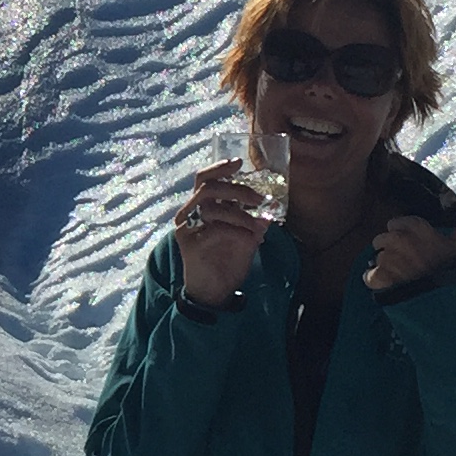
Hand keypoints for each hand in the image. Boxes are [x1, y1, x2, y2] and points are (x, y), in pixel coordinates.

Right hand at [173, 160, 274, 306]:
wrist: (214, 293)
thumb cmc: (227, 262)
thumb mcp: (245, 238)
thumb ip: (253, 222)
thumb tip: (268, 211)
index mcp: (200, 208)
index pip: (204, 179)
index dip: (219, 168)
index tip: (239, 162)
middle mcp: (189, 214)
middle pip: (206, 187)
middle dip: (235, 189)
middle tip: (258, 198)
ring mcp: (187, 229)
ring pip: (211, 206)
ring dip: (238, 212)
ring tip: (256, 223)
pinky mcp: (190, 245)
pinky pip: (214, 229)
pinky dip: (236, 231)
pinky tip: (249, 238)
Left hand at [366, 183, 455, 296]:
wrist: (450, 304)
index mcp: (417, 227)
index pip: (395, 224)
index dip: (405, 237)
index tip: (419, 250)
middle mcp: (400, 240)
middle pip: (382, 240)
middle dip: (393, 251)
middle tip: (413, 266)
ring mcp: (389, 259)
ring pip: (377, 259)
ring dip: (388, 268)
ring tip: (408, 278)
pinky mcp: (380, 278)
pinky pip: (369, 276)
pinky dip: (378, 282)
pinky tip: (395, 287)